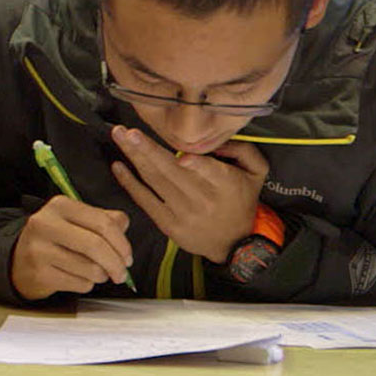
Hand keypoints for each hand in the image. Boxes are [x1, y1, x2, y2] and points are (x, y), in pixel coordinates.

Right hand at [9, 196, 133, 300]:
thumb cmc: (56, 240)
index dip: (122, 243)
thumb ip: (104, 219)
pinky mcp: (39, 274)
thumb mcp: (77, 221)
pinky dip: (87, 285)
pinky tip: (78, 278)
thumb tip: (124, 227)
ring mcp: (39, 249)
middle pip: (96, 245)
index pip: (102, 222)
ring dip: (101, 275)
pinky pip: (80, 284)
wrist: (18, 261)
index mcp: (60, 205)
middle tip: (122, 273)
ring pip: (90, 268)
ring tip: (96, 273)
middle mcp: (45, 223)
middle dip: (116, 263)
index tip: (128, 257)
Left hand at [109, 127, 269, 262]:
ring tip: (119, 137)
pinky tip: (118, 166)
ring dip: (134, 157)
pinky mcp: (168, 224)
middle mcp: (203, 199)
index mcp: (226, 184)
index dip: (196, 164)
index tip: (182, 155)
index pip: (209, 171)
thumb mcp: (256, 173)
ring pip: (155, 181)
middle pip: (171, 171)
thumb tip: (213, 139)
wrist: (234, 243)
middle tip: (126, 132)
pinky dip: (130, 183)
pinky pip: (145, 200)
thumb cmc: (242, 200)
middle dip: (147, 149)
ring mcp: (183, 213)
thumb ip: (243, 150)